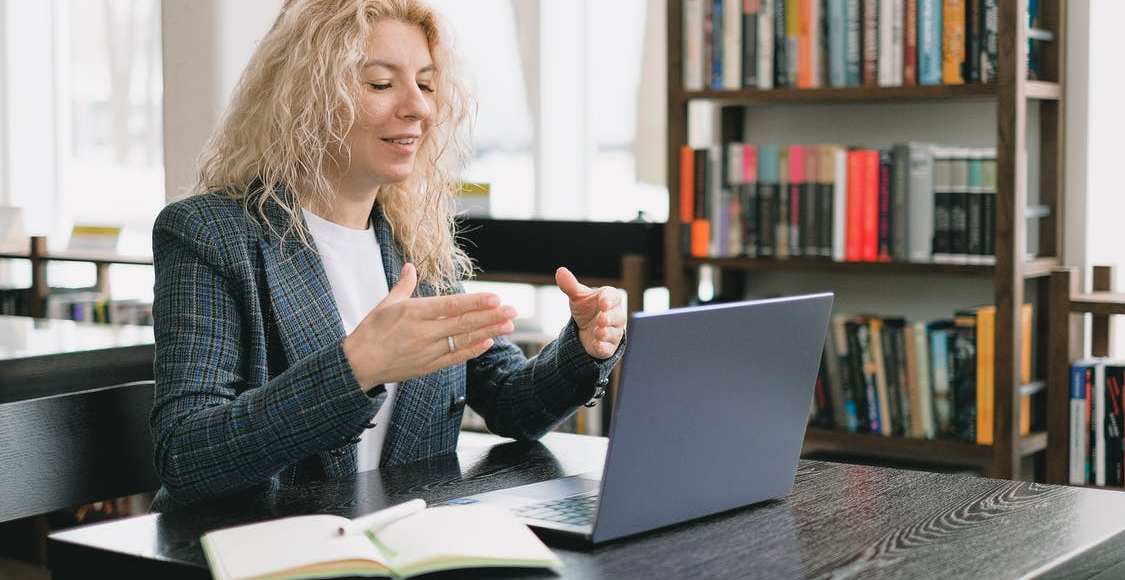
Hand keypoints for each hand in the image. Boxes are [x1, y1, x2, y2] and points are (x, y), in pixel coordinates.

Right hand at [342, 263, 517, 389]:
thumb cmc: (370, 332)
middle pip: (463, 323)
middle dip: (490, 316)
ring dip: (488, 332)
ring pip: (463, 340)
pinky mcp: (428, 366)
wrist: (358, 365)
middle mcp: (423, 332)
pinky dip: (473, 350)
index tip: (495, 297)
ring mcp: (427, 351)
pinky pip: (455, 357)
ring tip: (508, 325)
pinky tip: (489, 342)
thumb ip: (403, 285)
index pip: (450, 306)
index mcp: (413, 313)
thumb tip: (410, 267)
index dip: (475, 302)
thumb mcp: (385, 304)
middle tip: (513, 310)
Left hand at [555, 267, 625, 359]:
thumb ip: (570, 285)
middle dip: (609, 318)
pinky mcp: (609, 347)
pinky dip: (603, 347)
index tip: (603, 302)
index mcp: (609, 299)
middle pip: (617, 316)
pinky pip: (609, 348)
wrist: (585, 330)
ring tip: (598, 332)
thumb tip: (560, 271)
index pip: (613, 297)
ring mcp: (614, 332)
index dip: (609, 300)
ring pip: (614, 333)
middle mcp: (616, 315)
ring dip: (606, 333)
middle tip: (601, 319)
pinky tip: (596, 344)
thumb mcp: (577, 297)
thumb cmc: (586, 309)